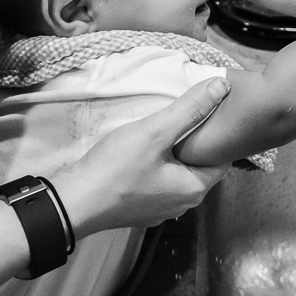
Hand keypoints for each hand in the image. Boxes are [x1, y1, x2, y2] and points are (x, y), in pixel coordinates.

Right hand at [49, 78, 232, 236]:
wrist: (73, 203)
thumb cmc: (115, 169)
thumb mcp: (155, 132)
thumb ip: (190, 109)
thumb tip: (221, 87)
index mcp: (194, 189)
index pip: (223, 158)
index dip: (219, 132)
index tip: (212, 110)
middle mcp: (182, 204)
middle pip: (199, 164)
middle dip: (196, 139)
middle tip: (189, 110)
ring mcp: (159, 208)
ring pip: (177, 171)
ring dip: (174, 150)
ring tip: (167, 124)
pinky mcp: (138, 206)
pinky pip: (158, 180)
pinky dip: (157, 162)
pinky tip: (145, 146)